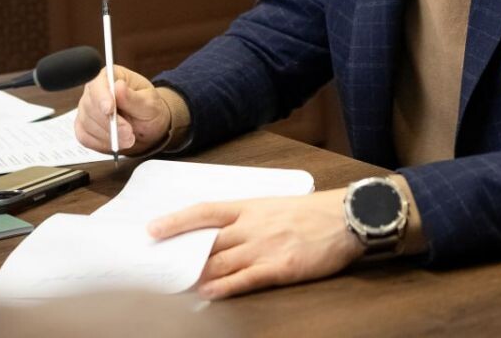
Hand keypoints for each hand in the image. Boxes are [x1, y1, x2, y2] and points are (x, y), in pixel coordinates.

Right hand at [74, 65, 170, 154]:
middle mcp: (95, 91)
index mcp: (111, 76)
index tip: (110, 110)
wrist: (147, 126)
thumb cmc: (148, 109)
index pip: (98, 83)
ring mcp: (86, 109)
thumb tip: (119, 86)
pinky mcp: (84, 127)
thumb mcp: (149, 103)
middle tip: (128, 132)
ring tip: (129, 137)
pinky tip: (117, 142)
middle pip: (90, 106)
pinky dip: (102, 143)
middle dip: (109, 123)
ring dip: (109, 135)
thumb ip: (134, 97)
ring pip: (87, 124)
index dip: (102, 97)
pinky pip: (85, 138)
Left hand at [149, 190, 363, 298]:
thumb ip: (250, 218)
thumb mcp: (276, 206)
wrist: (347, 218)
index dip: (176, 220)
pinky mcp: (279, 267)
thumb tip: (224, 232)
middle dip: (182, 256)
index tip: (153, 229)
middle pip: (207, 243)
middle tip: (161, 267)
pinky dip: (223, 288)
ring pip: (220, 263)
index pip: (205, 211)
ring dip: (198, 276)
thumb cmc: (314, 212)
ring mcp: (264, 247)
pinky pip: (243, 280)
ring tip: (179, 286)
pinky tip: (208, 294)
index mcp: (251, 207)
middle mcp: (252, 226)